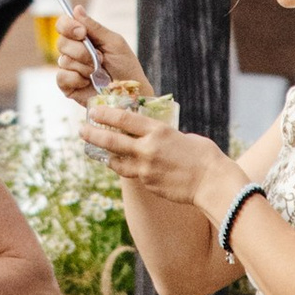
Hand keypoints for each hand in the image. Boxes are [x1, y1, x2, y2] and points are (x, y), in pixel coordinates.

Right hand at [54, 7, 147, 104]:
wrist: (131, 94)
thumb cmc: (126, 68)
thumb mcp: (114, 43)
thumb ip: (94, 27)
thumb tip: (76, 8)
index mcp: (84, 38)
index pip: (63, 24)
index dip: (68, 26)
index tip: (81, 33)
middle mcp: (74, 52)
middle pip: (61, 42)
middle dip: (81, 51)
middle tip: (99, 58)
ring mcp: (70, 69)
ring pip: (63, 60)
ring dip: (84, 66)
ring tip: (98, 73)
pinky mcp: (68, 86)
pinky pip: (61, 77)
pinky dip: (77, 79)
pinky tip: (88, 82)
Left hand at [83, 101, 229, 218]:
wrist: (213, 183)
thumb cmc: (204, 156)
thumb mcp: (182, 137)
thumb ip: (163, 136)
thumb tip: (153, 137)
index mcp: (157, 131)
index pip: (124, 118)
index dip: (105, 114)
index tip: (93, 110)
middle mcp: (147, 149)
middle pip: (111, 140)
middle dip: (93, 133)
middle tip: (82, 129)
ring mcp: (145, 169)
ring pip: (116, 160)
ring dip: (104, 154)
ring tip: (94, 149)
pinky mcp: (148, 184)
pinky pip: (132, 174)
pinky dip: (125, 168)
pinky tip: (120, 165)